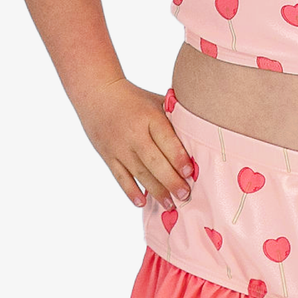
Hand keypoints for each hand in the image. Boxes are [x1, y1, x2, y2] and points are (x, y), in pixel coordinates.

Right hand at [78, 78, 194, 206]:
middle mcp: (133, 133)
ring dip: (155, 191)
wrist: (97, 93)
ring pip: (139, 173)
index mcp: (149, 117)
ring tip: (170, 205)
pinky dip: (131, 191)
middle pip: (154, 162)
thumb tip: (200, 135)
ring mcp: (119, 147)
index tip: (191, 172)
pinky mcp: (108, 155)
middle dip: (171, 181)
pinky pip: (120, 177)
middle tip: (185, 195)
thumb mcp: (156, 101)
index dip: (178, 158)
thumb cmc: (135, 99)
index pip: (166, 140)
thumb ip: (175, 118)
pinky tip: (142, 202)